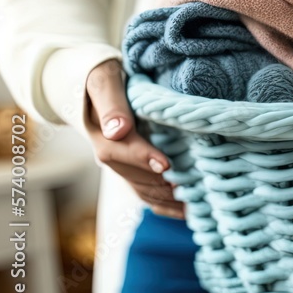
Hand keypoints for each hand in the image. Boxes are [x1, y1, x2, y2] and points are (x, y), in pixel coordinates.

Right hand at [84, 59, 184, 218]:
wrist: (97, 89)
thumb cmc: (106, 80)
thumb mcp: (105, 82)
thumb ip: (111, 104)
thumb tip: (118, 130)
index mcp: (101, 134)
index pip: (121, 150)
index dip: (144, 158)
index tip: (166, 165)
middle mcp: (108, 155)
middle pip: (136, 175)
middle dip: (164, 183)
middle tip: (194, 188)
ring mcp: (120, 167)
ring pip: (143, 189)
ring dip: (167, 198)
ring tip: (196, 203)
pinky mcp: (131, 172)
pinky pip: (146, 194)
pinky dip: (165, 206)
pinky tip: (187, 213)